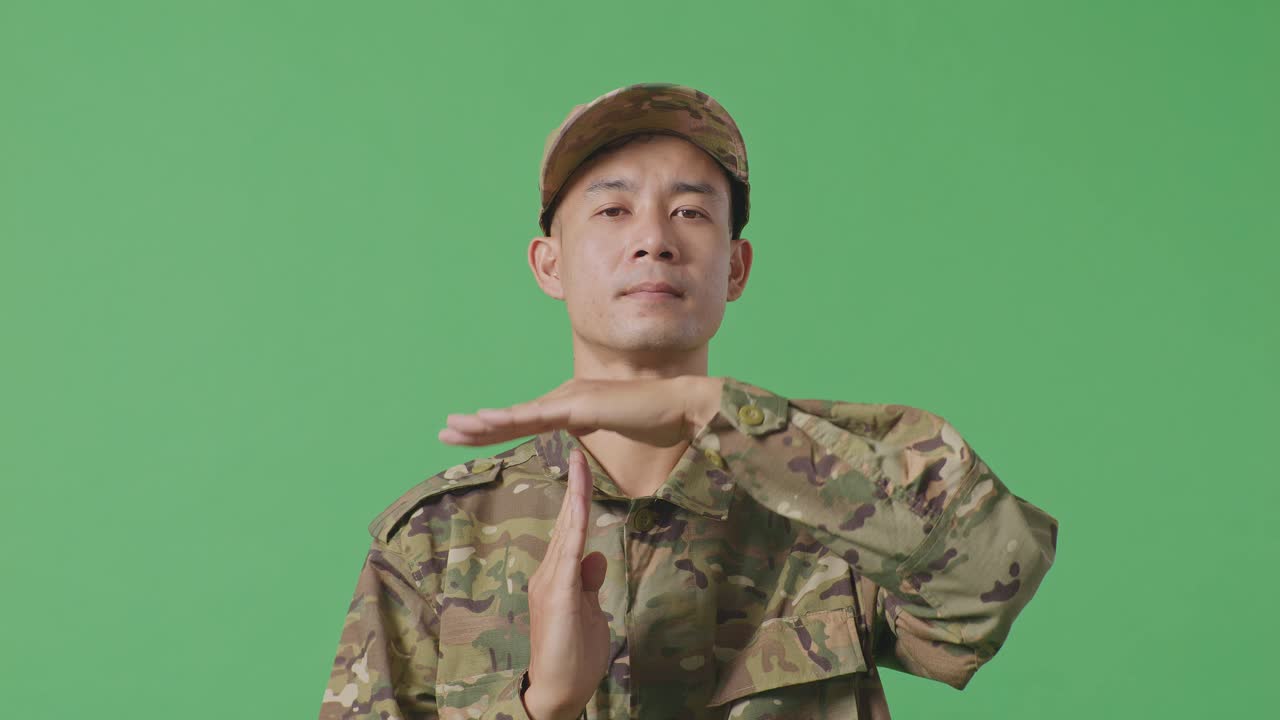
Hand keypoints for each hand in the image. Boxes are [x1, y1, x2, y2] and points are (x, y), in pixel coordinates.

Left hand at [438, 375, 723, 447]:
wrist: (679, 407)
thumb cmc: (655, 424)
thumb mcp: (615, 436)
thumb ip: (596, 444)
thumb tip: (585, 462)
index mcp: (571, 407)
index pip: (525, 422)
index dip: (494, 430)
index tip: (466, 436)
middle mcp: (565, 398)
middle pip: (513, 416)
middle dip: (476, 426)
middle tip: (444, 431)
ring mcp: (570, 399)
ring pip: (518, 414)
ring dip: (482, 423)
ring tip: (452, 427)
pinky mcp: (579, 406)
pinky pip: (538, 415)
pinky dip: (510, 418)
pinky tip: (485, 420)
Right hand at [521, 447, 611, 719]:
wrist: (557, 691)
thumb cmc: (572, 657)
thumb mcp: (588, 613)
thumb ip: (589, 584)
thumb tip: (597, 557)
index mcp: (558, 576)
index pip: (571, 531)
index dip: (577, 500)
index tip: (584, 471)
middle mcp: (549, 573)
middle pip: (566, 522)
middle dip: (574, 487)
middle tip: (579, 450)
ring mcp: (550, 582)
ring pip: (566, 530)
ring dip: (575, 496)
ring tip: (580, 463)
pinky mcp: (557, 594)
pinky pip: (569, 552)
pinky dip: (575, 525)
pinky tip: (579, 504)